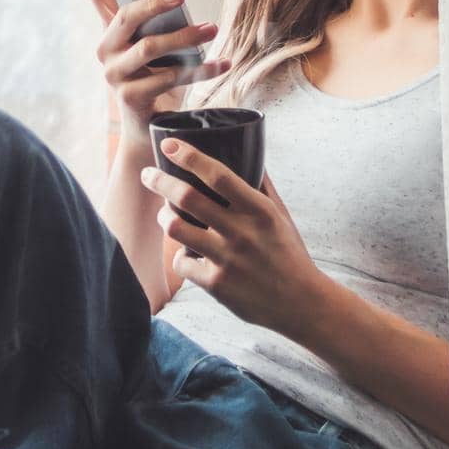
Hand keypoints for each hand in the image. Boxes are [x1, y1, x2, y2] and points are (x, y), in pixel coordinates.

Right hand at [81, 0, 230, 137]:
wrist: (151, 127)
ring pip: (150, 48)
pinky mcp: (131, 97)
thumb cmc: (158, 76)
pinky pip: (169, 78)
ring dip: (185, 38)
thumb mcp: (156, 45)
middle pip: (126, 17)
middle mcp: (106, 50)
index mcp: (110, 31)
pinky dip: (200, 69)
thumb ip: (159, 22)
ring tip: (212, 28)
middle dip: (153, 3)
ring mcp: (115, 75)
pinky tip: (222, 63)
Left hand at [140, 145, 320, 335]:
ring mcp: (227, 259)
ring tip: (164, 214)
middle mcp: (242, 232)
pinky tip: (187, 254)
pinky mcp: (217, 285)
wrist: (301, 304)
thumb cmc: (289, 254)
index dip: (190, 157)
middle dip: (160, 181)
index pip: (218, 175)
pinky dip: (180, 256)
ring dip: (164, 217)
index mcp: (259, 210)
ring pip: (176, 228)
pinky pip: (182, 262)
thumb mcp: (280, 216)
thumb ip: (262, 186)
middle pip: (187, 198)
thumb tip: (249, 155)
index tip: (169, 144)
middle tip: (147, 173)